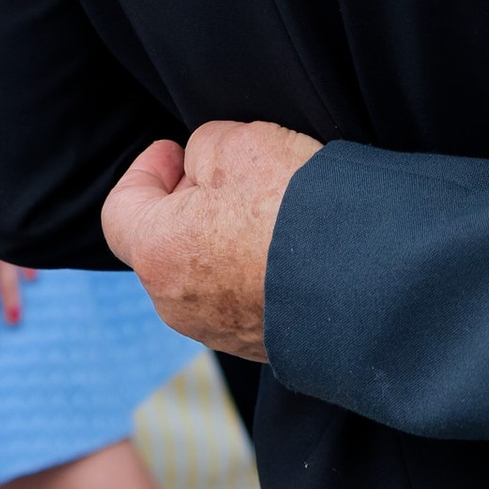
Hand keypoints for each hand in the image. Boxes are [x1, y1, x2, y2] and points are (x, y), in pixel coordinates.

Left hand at [102, 119, 322, 358]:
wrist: (370, 278)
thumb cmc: (296, 207)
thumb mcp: (242, 143)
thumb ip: (204, 147)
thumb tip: (203, 163)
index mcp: (157, 252)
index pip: (119, 209)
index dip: (144, 170)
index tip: (174, 151)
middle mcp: (176, 303)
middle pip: (162, 243)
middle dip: (186, 204)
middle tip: (224, 175)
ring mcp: (217, 331)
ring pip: (201, 275)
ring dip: (220, 240)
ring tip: (267, 210)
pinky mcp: (258, 345)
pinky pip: (239, 301)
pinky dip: (251, 271)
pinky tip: (290, 247)